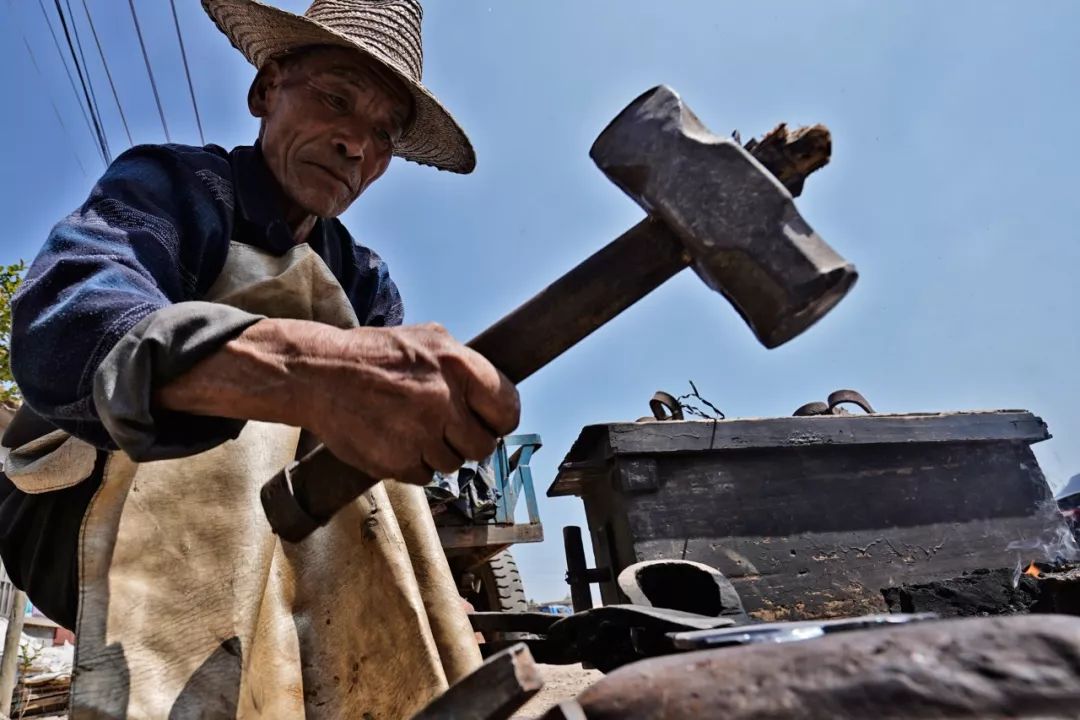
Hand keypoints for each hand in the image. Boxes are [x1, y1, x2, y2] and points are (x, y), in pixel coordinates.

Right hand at [299, 322, 519, 485]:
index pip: (508, 409)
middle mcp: (444, 401)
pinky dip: (413, 465)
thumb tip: (492, 392)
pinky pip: (424, 476)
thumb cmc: (373, 355)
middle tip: (447, 429)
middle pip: (483, 445)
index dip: (499, 420)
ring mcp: (421, 434)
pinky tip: (396, 441)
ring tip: (412, 429)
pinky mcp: (398, 461)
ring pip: (453, 464)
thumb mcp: (425, 339)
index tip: (489, 422)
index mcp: (457, 366)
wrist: (318, 375)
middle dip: (467, 441)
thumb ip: (463, 364)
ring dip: (437, 453)